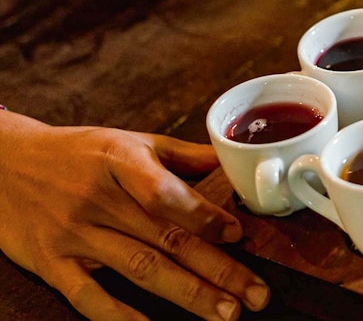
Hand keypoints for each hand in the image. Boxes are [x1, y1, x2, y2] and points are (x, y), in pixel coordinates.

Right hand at [0, 112, 268, 320]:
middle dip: (218, 269)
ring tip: (227, 313)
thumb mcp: (126, 142)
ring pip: (140, 269)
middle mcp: (99, 200)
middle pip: (166, 238)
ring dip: (188, 294)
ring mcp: (75, 235)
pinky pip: (90, 297)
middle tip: (255, 293)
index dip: (205, 216)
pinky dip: (122, 317)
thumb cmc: (77, 154)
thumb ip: (180, 156)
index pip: (166, 193)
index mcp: (121, 163)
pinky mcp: (53, 265)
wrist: (2, 166)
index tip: (240, 234)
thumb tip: (235, 163)